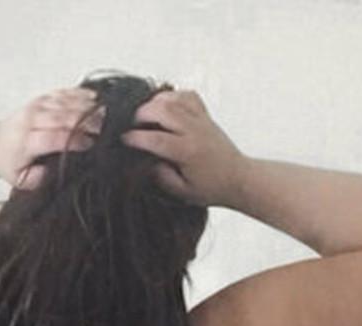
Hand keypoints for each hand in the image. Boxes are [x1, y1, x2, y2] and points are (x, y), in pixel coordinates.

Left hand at [0, 87, 104, 190]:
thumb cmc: (11, 165)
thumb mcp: (21, 180)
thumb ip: (37, 178)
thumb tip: (52, 170)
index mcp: (26, 141)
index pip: (54, 137)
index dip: (74, 139)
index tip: (91, 143)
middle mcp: (30, 120)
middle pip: (62, 117)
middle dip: (85, 121)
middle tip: (105, 126)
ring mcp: (35, 107)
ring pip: (63, 102)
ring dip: (86, 106)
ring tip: (105, 112)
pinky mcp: (40, 99)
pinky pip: (61, 93)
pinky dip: (78, 95)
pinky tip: (94, 98)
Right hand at [120, 88, 246, 208]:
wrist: (237, 179)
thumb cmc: (211, 188)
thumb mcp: (183, 192)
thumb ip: (162, 178)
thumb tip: (146, 162)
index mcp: (188, 152)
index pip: (156, 139)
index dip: (136, 137)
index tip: (124, 139)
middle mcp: (195, 131)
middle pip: (164, 110)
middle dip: (142, 113)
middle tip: (131, 123)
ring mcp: (201, 120)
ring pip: (175, 98)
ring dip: (156, 102)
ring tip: (145, 113)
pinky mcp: (205, 115)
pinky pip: (188, 96)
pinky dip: (173, 96)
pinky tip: (164, 105)